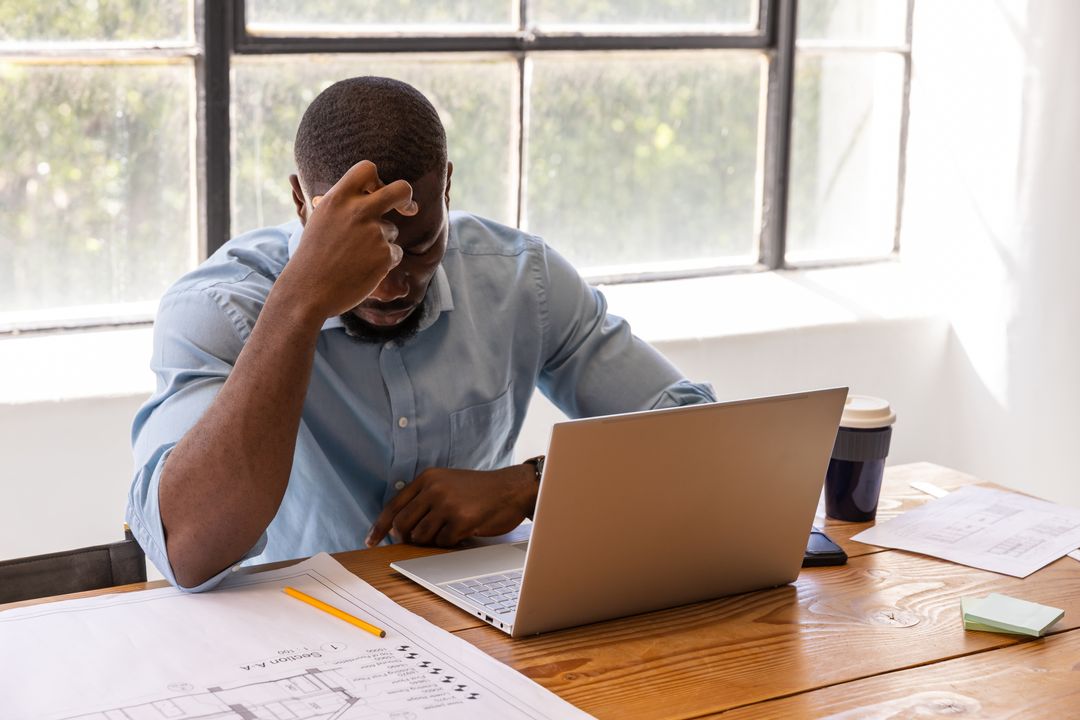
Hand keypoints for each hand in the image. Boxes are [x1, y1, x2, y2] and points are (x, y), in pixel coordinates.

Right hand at [278, 160, 418, 320]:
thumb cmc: (314, 256)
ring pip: (392, 230)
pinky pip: (395, 252)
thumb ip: (344, 205)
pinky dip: (384, 262)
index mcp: (338, 199)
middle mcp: (358, 212)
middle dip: (406, 197)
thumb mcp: (321, 220)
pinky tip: (364, 271)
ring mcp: (374, 233)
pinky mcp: (385, 255)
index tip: (379, 192)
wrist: (308, 291)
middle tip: (408, 208)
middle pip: (401, 189)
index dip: (377, 179)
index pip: (367, 168)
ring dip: (382, 242)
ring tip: (355, 258)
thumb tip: (371, 191)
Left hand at [366, 465, 538, 547]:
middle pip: (402, 525)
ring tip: (448, 530)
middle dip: (406, 538)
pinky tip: (462, 531)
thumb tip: (398, 527)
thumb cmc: (479, 489)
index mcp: (427, 478)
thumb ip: (423, 497)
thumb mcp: (447, 482)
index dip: (379, 527)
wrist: (511, 488)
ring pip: (420, 537)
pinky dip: (450, 542)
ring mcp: (447, 504)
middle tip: (418, 540)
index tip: (370, 541)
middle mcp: (434, 489)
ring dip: (431, 540)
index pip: (393, 506)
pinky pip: (442, 542)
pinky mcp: (461, 520)